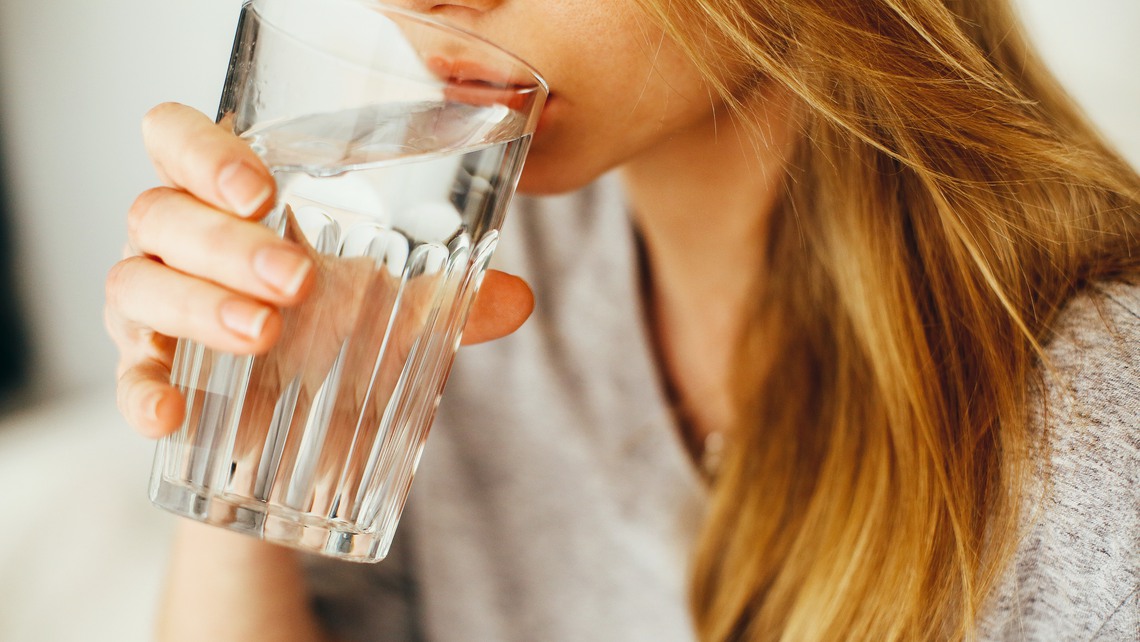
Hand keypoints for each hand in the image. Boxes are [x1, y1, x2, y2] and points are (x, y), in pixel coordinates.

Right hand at [105, 102, 533, 438]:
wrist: (300, 427)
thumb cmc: (335, 332)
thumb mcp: (393, 309)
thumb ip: (450, 299)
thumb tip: (519, 299)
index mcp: (230, 200)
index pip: (178, 138)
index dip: (204, 151)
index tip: (262, 190)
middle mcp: (178, 240)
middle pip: (161, 211)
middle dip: (226, 242)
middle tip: (297, 280)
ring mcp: (153, 304)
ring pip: (136, 281)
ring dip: (199, 305)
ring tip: (265, 334)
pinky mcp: (148, 371)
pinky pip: (126, 374)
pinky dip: (142, 390)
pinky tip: (170, 414)